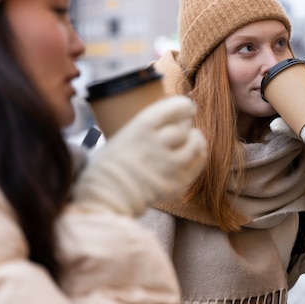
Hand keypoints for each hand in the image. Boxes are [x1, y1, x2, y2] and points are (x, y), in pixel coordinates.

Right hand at [72, 96, 206, 216]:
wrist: (106, 196)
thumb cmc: (109, 166)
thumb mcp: (124, 136)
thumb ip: (148, 127)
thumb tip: (172, 118)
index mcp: (142, 127)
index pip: (176, 108)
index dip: (185, 107)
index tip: (188, 108)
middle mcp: (157, 143)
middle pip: (184, 127)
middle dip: (187, 125)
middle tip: (185, 126)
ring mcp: (168, 165)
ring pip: (195, 145)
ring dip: (196, 140)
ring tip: (192, 140)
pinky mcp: (176, 183)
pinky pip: (197, 164)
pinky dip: (198, 156)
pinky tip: (194, 154)